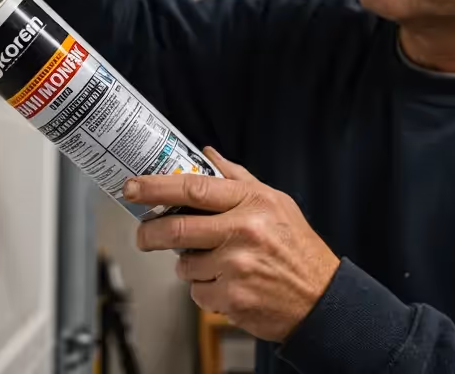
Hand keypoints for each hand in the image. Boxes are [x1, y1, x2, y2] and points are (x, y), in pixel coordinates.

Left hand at [125, 148, 339, 341]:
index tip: (133, 187)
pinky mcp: (232, 296)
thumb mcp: (277, 203)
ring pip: (185, 265)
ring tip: (214, 265)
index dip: (156, 187)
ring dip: (189, 266)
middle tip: (143, 236)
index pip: (194, 188)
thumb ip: (239, 179)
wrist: (322, 300)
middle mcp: (243, 231)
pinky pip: (197, 292)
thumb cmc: (298, 250)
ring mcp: (236, 266)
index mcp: (252, 203)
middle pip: (177, 229)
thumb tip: (207, 154)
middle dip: (150, 233)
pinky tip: (227, 284)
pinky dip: (204, 290)